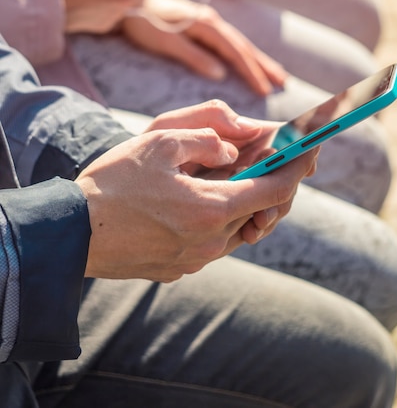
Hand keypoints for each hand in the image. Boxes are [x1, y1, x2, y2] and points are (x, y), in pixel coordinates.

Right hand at [76, 100, 318, 281]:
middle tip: (274, 153)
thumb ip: (206, 140)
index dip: (298, 166)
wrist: (71, 232)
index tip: (314, 147)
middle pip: (260, 208)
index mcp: (212, 209)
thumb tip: (233, 149)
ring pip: (237, 225)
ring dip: (244, 198)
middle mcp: (211, 241)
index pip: (275, 189)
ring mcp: (195, 259)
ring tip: (236, 172)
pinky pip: (213, 240)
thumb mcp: (158, 143)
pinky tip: (203, 198)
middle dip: (271, 178)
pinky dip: (221, 216)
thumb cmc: (112, 184)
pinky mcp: (179, 268)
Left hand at [122, 0, 286, 94]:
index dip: (251, 72)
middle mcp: (213, 21)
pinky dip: (245, 53)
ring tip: (277, 74)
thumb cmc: (144, 21)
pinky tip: (250, 60)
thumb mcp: (166, 42)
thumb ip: (193, 56)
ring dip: (259, 59)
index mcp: (207, 26)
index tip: (265, 90)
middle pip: (244, 46)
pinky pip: (231, 41)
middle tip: (283, 83)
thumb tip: (219, 74)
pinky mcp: (204, 24)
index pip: (235, 53)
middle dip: (264, 66)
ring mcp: (210, 21)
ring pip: (240, 43)